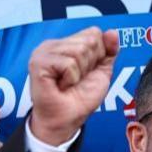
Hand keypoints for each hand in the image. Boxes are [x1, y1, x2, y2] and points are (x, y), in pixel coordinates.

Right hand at [28, 27, 118, 144]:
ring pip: (80, 51)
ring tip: (68, 82)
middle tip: (76, 79)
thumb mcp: (102, 71)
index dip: (99, 55)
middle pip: (89, 40)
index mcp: (66, 43)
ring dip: (80, 72)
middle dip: (90, 64)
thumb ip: (109, 50)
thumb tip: (112, 32)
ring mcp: (43, 52)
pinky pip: (69, 63)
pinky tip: (61, 85)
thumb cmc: (81, 97)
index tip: (88, 71)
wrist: (67, 119)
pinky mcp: (38, 63)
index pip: (94, 33)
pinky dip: (72, 78)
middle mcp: (53, 44)